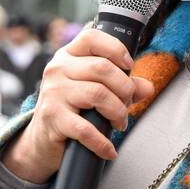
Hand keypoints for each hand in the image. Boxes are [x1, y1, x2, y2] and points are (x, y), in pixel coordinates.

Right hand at [2, 24, 154, 181]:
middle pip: (102, 67)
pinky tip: (109, 149)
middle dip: (124, 88)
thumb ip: (122, 86)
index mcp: (68, 56)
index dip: (115, 49)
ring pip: (98, 94)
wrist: (41, 140)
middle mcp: (58, 69)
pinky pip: (86, 129)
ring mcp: (53, 92)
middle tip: (127, 104)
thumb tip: (147, 87)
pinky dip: (102, 142)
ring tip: (119, 123)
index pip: (92, 38)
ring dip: (117, 112)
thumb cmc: (71, 110)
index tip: (129, 66)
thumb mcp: (94, 92)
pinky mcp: (53, 117)